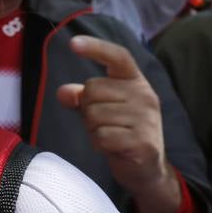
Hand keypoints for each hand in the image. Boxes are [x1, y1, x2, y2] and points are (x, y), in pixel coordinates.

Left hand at [56, 36, 180, 212]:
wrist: (148, 169)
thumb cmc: (121, 132)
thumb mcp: (101, 109)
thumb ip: (82, 98)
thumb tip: (63, 92)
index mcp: (136, 82)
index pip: (118, 57)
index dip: (96, 47)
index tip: (73, 43)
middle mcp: (144, 95)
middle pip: (93, 89)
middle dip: (87, 108)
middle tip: (103, 123)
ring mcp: (146, 118)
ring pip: (94, 114)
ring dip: (93, 129)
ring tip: (110, 136)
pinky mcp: (142, 141)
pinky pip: (101, 136)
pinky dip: (99, 144)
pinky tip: (112, 148)